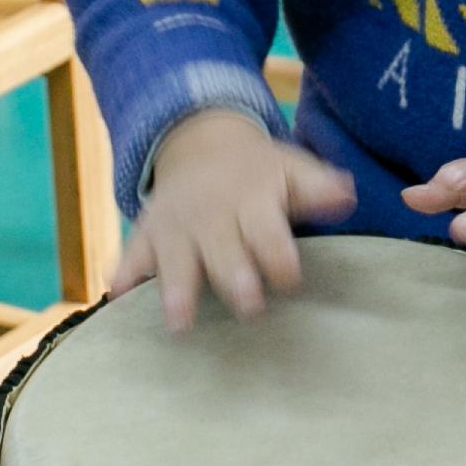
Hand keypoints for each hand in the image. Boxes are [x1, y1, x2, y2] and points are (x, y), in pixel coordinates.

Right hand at [115, 109, 353, 326]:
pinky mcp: (145, 235)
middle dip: (234, 276)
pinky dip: (123, 276)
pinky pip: (130, 256)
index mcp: (251, 199)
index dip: (279, 255)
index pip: (267, 231)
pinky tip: (118, 298)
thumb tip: (347, 194)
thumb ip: (317, 187)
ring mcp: (175, 226)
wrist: (201, 143)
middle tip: (248, 306)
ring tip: (179, 322)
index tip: (290, 278)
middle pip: (222, 249)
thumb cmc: (258, 172)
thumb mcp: (291, 170)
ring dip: (176, 290)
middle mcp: (211, 215)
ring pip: (175, 259)